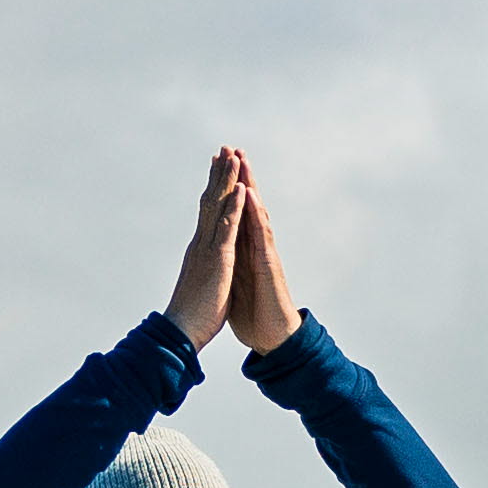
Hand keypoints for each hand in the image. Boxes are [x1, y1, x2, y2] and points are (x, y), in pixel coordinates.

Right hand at [163, 150, 248, 352]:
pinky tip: (242, 189)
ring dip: (228, 181)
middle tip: (225, 149)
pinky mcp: (218, 260)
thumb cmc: (192, 315)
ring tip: (234, 157)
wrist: (181, 331)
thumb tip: (206, 267)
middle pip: (210, 201)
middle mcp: (201, 243)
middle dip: (219, 174)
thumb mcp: (201, 285)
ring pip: (218, 207)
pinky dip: (235, 207)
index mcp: (200, 250)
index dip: (213, 189)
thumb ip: (205, 270)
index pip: (207, 212)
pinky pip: (227, 228)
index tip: (218, 167)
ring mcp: (208, 249)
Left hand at [223, 162, 303, 354]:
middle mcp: (255, 247)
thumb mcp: (233, 285)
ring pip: (257, 213)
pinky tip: (250, 194)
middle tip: (233, 149)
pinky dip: (256, 213)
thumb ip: (228, 268)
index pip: (234, 213)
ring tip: (244, 161)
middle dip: (241, 177)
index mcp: (242, 251)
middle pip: (248, 206)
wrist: (271, 339)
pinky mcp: (269, 264)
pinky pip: (262, 234)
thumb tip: (216, 261)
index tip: (217, 165)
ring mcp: (264, 253)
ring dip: (251, 186)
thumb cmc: (254, 316)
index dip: (226, 190)